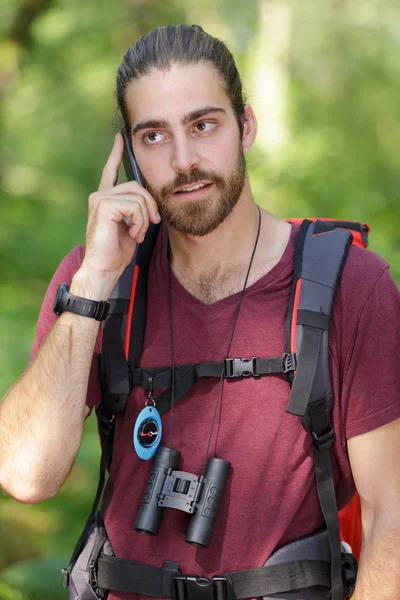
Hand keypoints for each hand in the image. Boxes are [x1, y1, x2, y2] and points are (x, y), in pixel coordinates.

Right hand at [82, 132, 160, 282]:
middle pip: (137, 186)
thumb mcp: (131, 227)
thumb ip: (137, 211)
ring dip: (144, 218)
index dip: (116, 154)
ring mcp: (100, 199)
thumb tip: (152, 203)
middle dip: (150, 204)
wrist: (103, 269)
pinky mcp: (104, 206)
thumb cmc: (116, 253)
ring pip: (138, 196)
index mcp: (105, 199)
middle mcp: (100, 196)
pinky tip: (133, 234)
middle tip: (152, 223)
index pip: (111, 171)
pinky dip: (139, 222)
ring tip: (138, 234)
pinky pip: (134, 206)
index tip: (121, 138)